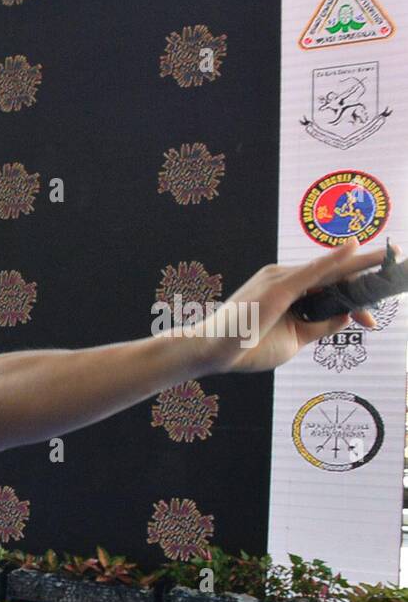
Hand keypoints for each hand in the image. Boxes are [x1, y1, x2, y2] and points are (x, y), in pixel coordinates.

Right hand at [206, 239, 392, 375]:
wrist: (212, 352)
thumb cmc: (246, 348)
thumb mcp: (294, 339)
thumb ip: (321, 325)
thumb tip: (350, 315)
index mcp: (287, 291)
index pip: (329, 288)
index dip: (355, 298)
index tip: (372, 316)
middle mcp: (285, 278)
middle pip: (334, 275)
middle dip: (368, 268)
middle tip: (399, 258)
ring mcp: (281, 279)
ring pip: (330, 271)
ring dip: (362, 264)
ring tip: (393, 255)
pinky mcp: (278, 286)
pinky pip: (313, 271)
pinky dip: (335, 260)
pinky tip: (357, 248)